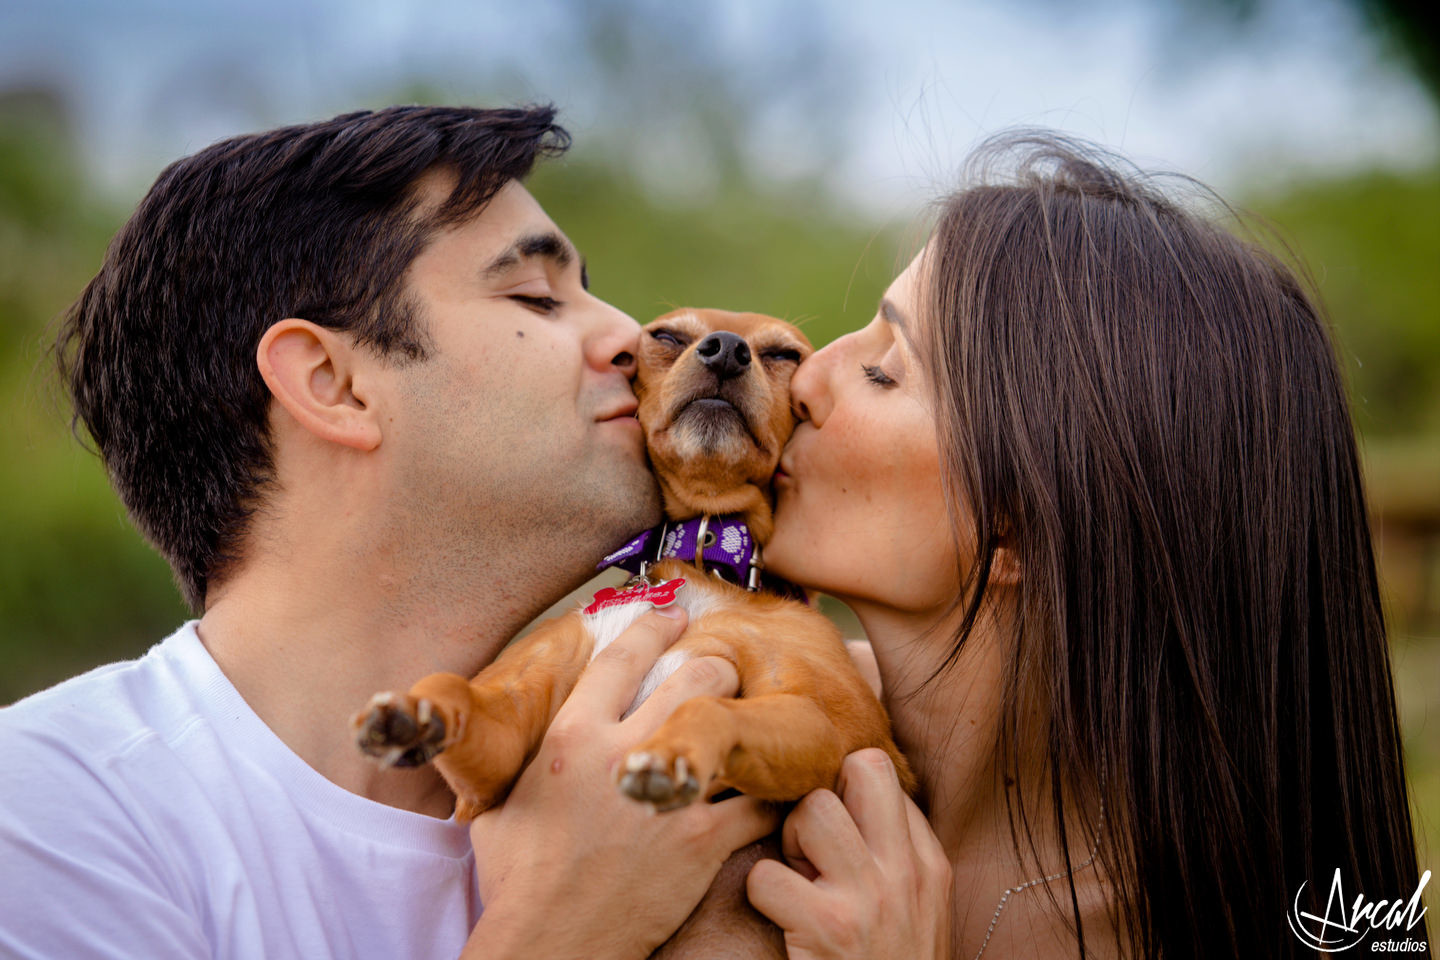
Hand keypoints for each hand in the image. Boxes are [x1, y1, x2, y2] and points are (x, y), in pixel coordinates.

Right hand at [464, 607, 778, 959]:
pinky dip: (768, 794)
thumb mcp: (499, 810)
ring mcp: (668, 795)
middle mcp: (622, 754)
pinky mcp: (703, 839)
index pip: (621, 658)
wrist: (553, 941)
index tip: (674, 615)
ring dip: (746, 722)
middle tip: (725, 676)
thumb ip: (515, 769)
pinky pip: (758, 799)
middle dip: (717, 669)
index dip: (653, 627)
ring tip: (753, 727)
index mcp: (572, 738)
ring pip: (732, 725)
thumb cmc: (518, 882)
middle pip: (694, 678)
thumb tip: (495, 751)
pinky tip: (772, 792)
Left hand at [746, 749, 951, 959]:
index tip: (837, 832)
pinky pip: (767, 875)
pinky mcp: (830, 928)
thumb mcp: (918, 906)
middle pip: (858, 768)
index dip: (844, 793)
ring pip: (813, 809)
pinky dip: (762, 893)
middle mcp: (907, 871)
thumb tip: (843, 794)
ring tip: (798, 880)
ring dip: (790, 842)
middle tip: (811, 845)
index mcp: (929, 863)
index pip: (880, 773)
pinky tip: (781, 918)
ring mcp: (870, 897)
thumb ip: (894, 852)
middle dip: (821, 796)